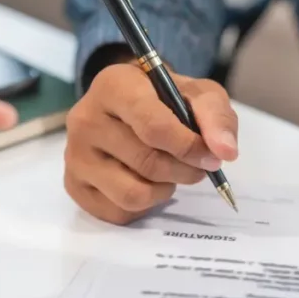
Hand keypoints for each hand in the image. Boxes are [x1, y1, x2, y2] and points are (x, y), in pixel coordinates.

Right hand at [64, 62, 237, 223]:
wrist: (127, 107)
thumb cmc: (165, 98)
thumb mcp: (197, 94)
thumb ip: (215, 117)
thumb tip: (224, 152)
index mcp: (113, 86)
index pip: (154, 127)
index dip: (189, 147)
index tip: (211, 157)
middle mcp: (85, 119)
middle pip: (148, 163)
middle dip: (184, 170)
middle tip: (197, 166)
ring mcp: (74, 155)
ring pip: (133, 194)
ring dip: (164, 190)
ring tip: (168, 173)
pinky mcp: (74, 185)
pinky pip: (119, 211)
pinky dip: (144, 205)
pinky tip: (145, 182)